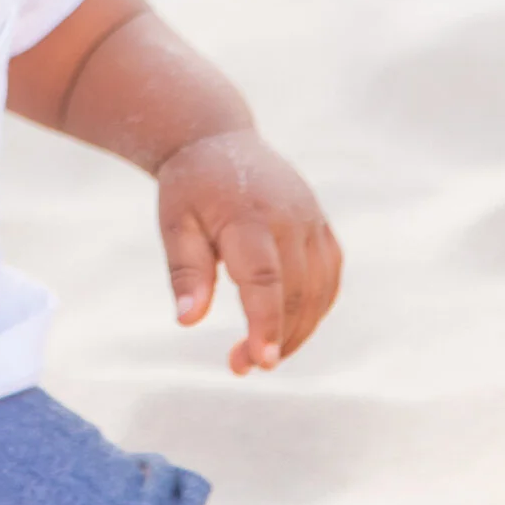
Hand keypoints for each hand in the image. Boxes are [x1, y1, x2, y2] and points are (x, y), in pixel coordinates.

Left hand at [156, 132, 341, 374]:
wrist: (217, 139)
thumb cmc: (190, 187)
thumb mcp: (175, 224)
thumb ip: (185, 271)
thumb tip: (187, 321)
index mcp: (248, 217)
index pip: (264, 280)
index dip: (265, 323)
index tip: (259, 362)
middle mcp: (290, 218)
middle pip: (296, 294)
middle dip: (275, 339)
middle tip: (240, 366)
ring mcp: (312, 220)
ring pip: (319, 292)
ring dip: (297, 332)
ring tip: (260, 354)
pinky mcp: (321, 225)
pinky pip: (329, 277)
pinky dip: (315, 309)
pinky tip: (289, 327)